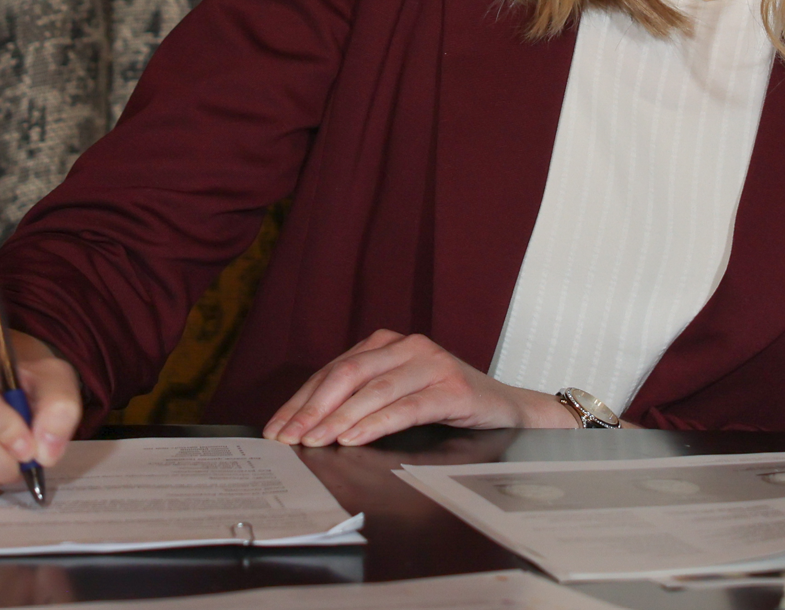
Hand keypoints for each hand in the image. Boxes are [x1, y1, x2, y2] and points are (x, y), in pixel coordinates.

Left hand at [262, 330, 577, 446]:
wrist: (509, 409)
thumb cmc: (448, 404)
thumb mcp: (399, 395)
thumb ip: (361, 400)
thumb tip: (309, 427)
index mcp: (387, 344)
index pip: (333, 371)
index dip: (300, 400)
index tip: (276, 428)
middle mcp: (407, 346)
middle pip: (347, 374)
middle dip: (312, 409)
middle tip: (288, 437)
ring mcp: (431, 363)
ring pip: (373, 389)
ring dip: (339, 418)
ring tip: (315, 441)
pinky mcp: (451, 388)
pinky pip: (406, 406)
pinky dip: (376, 422)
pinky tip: (355, 437)